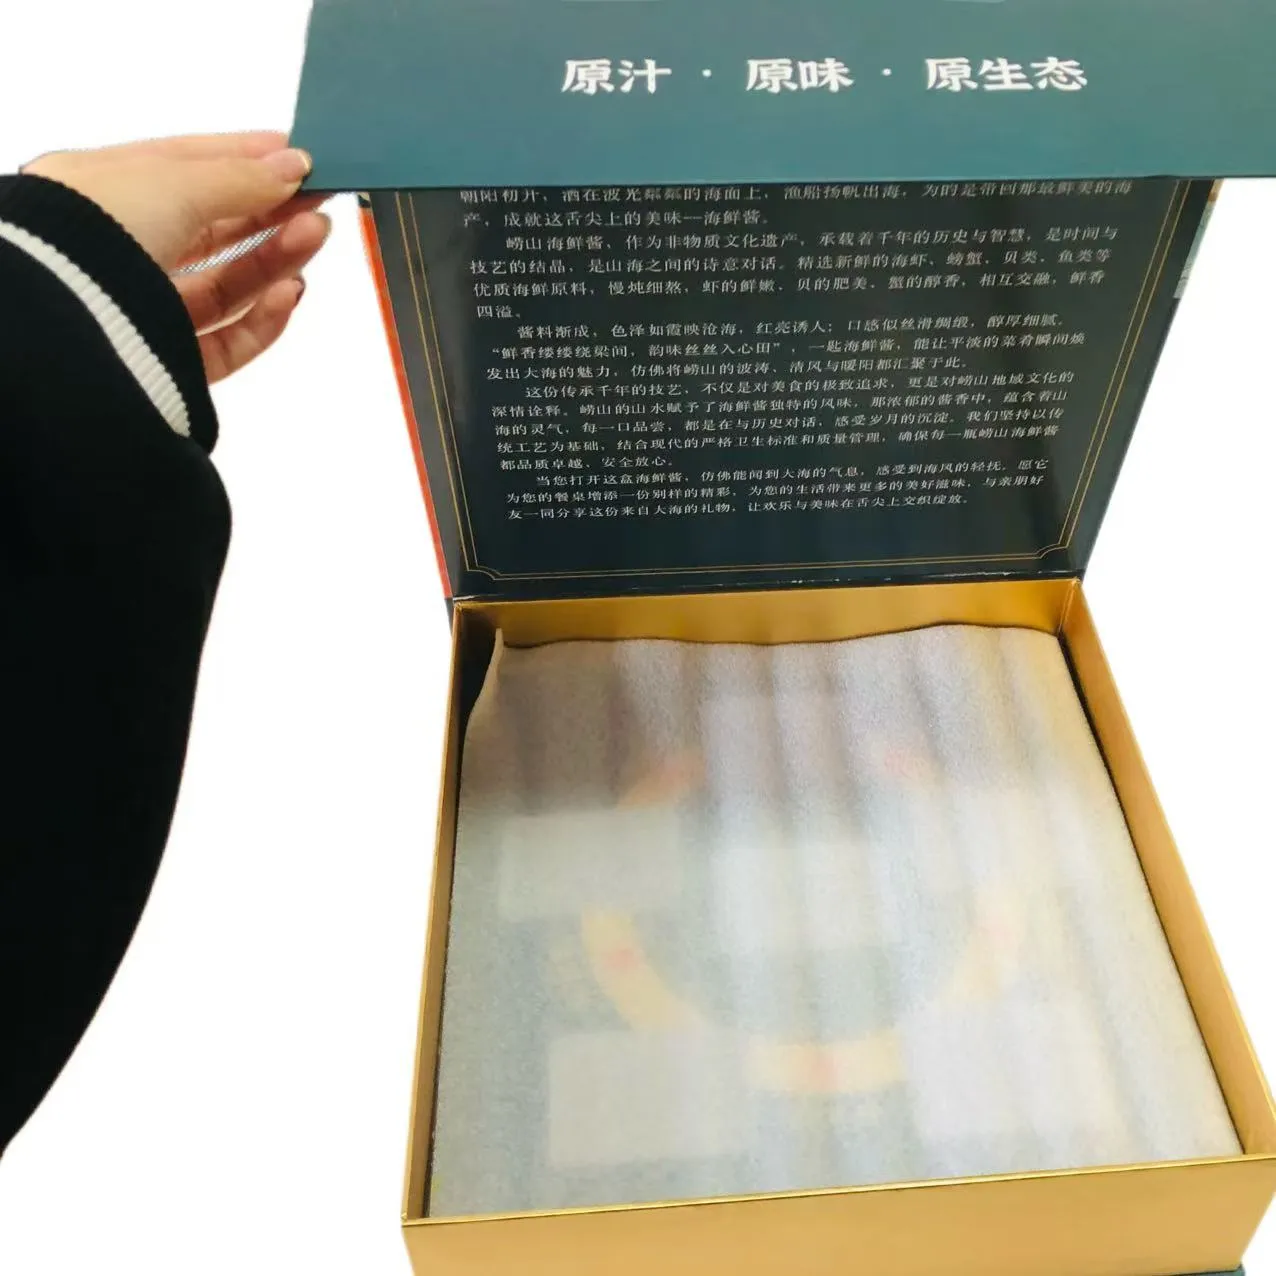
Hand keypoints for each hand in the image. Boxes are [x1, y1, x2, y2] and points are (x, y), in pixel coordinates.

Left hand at [24, 132, 331, 382]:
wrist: (62, 325)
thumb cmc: (94, 234)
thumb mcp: (174, 183)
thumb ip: (242, 177)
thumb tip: (294, 166)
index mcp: (103, 193)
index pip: (185, 169)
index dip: (244, 159)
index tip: (299, 157)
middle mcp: (120, 249)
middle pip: (214, 230)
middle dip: (271, 212)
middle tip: (320, 200)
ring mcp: (144, 308)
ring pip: (227, 286)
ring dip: (277, 260)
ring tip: (315, 235)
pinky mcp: (167, 361)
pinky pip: (228, 341)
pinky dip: (263, 318)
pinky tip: (288, 292)